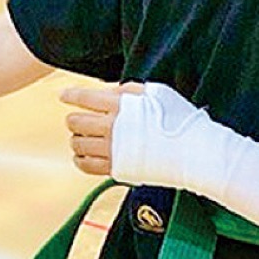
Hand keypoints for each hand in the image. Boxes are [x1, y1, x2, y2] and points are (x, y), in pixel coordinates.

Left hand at [61, 81, 209, 184]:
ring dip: (77, 139)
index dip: (70, 95)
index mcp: (121, 104)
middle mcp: (112, 126)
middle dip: (74, 119)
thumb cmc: (179, 119)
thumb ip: (129, 89)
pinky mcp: (115, 169)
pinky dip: (80, 160)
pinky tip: (83, 156)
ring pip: (77, 144)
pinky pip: (85, 166)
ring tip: (82, 138)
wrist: (195, 152)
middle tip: (77, 120)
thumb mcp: (157, 92)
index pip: (84, 97)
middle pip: (75, 122)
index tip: (64, 96)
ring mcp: (112, 149)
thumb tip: (110, 91)